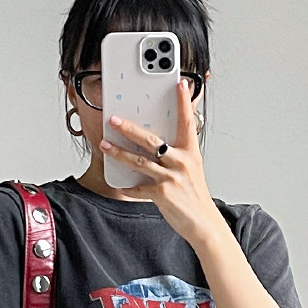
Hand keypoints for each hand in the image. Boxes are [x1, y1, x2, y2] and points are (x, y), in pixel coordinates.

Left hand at [101, 81, 228, 251]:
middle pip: (151, 140)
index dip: (184, 102)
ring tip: (104, 144)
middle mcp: (181, 161)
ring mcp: (171, 177)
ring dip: (119, 153)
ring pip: (139, 161)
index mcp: (190, 152)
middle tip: (113, 119)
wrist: (203, 223)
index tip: (180, 84)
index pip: (186, 122)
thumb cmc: (194, 195)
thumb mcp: (191, 168)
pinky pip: (139, 188)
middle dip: (130, 128)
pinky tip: (118, 184)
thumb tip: (159, 140)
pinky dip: (127, 187)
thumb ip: (177, 152)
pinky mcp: (162, 194)